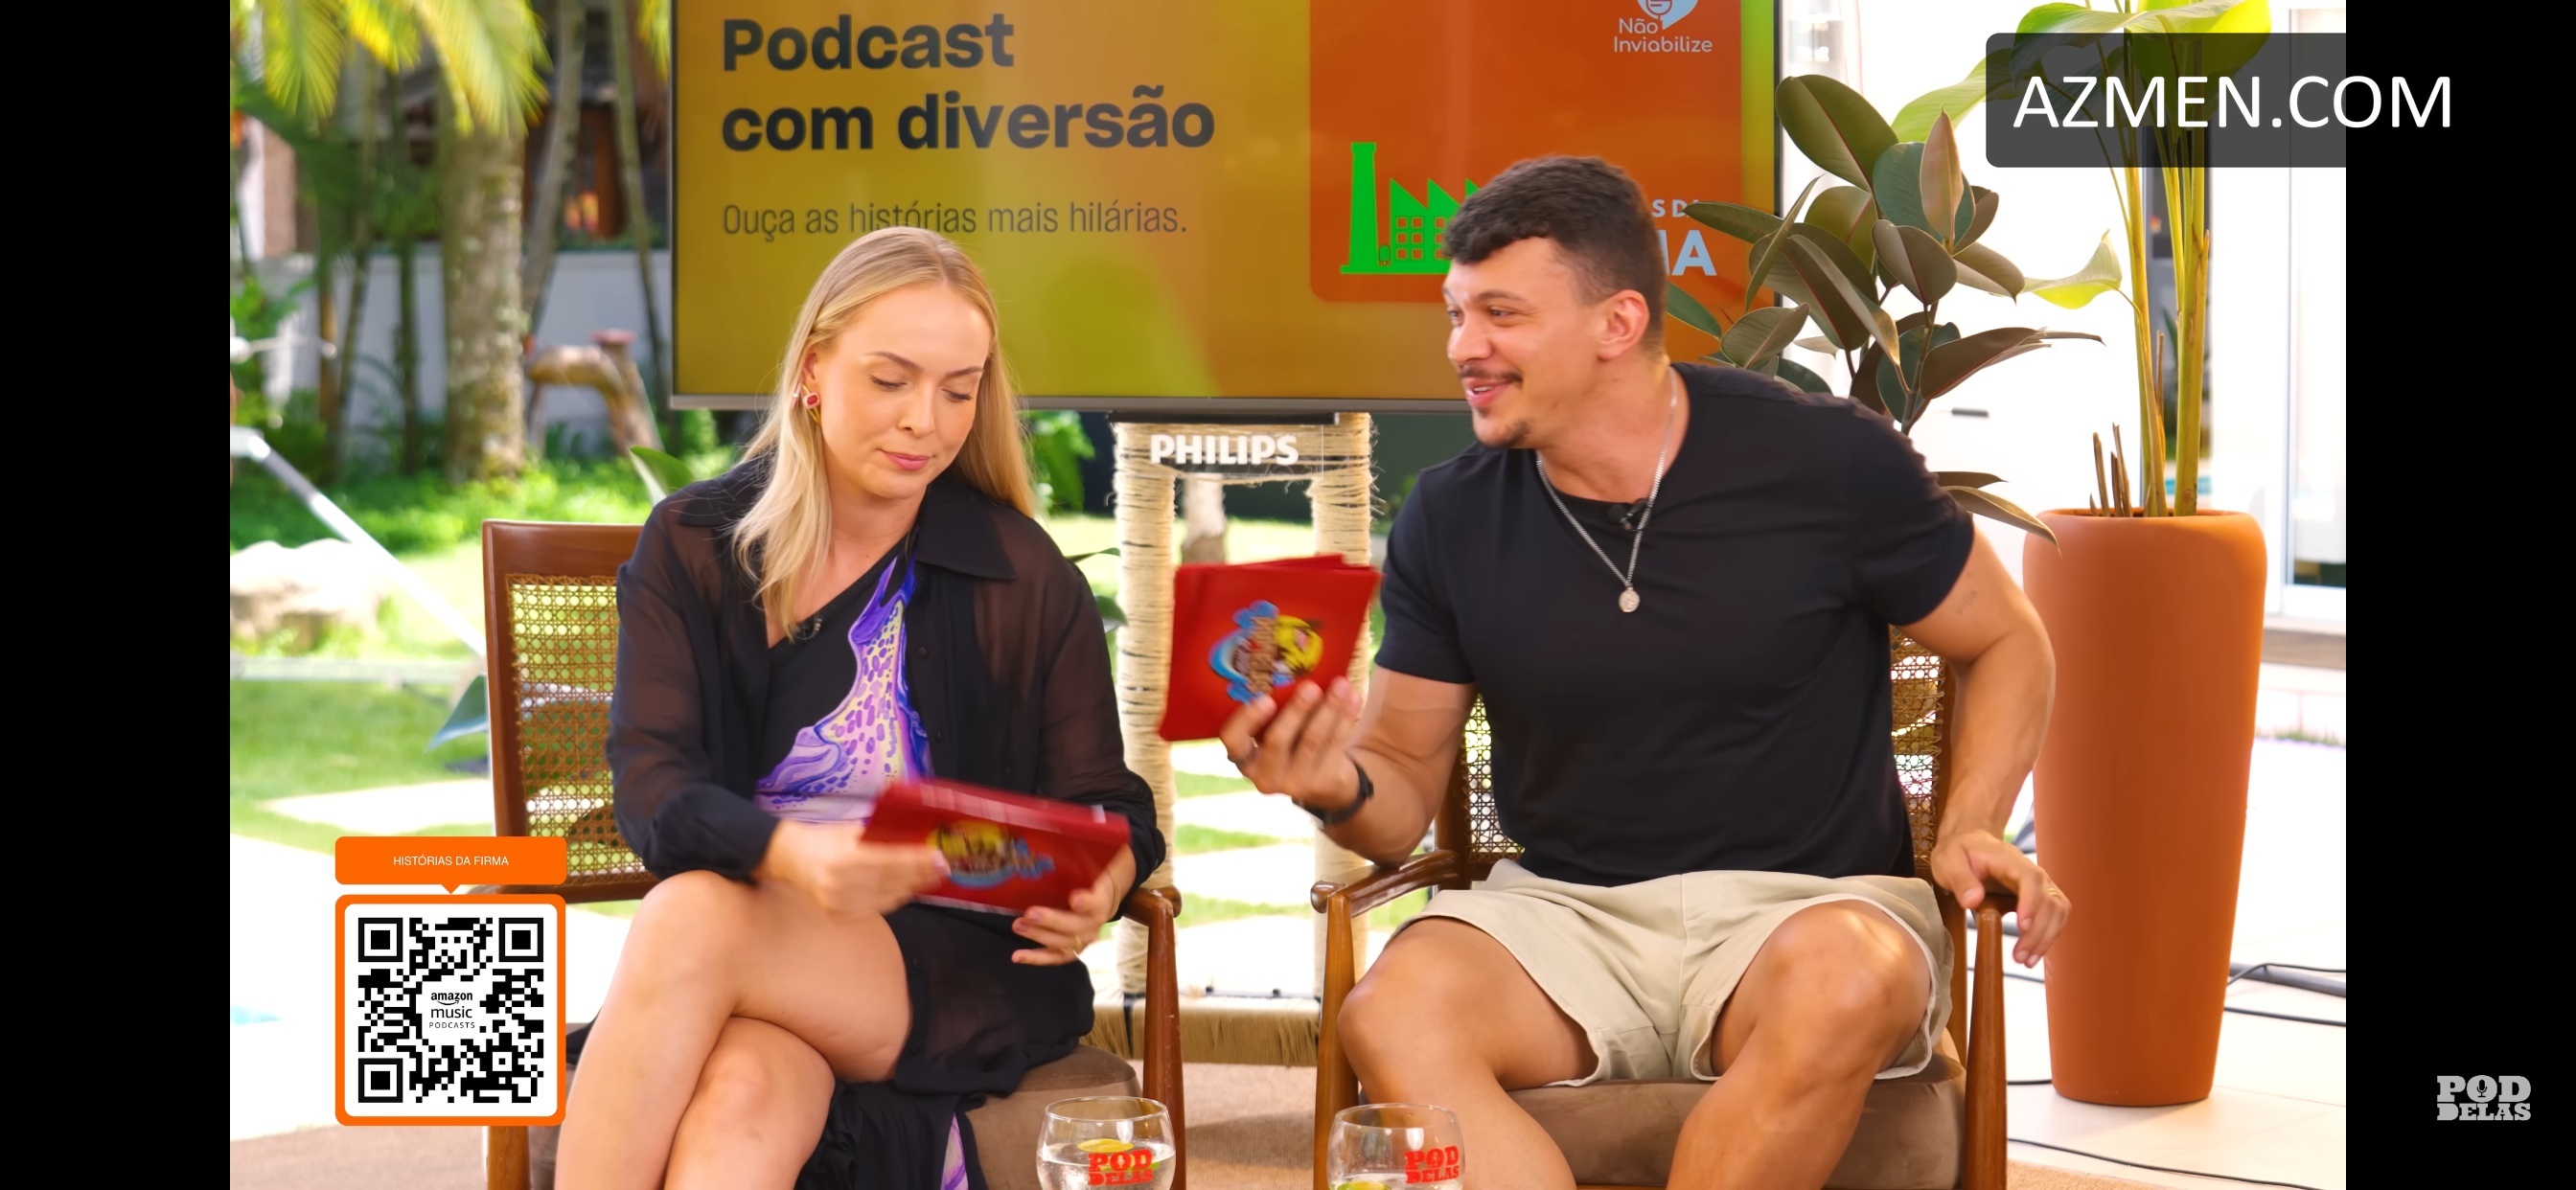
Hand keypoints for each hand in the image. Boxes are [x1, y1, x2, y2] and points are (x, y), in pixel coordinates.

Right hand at [756, 819, 948, 919]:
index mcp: (843, 857)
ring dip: (912, 888)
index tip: (936, 856)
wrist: (788, 858)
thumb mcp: (851, 830)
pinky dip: (895, 899)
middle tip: (942, 867)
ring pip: (887, 898)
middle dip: (921, 874)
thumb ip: (879, 838)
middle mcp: (841, 883)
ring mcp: (839, 903)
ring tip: (931, 878)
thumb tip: (913, 840)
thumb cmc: (822, 839)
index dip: (915, 860)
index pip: (889, 861)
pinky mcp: (838, 915)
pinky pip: (875, 908)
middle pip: (891, 881)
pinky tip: (908, 890)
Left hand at [1013, 851, 1126, 965]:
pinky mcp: (1071, 948)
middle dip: (1052, 920)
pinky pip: (1055, 957)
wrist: (1106, 895)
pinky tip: (1017, 957)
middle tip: (1030, 912)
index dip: (1087, 902)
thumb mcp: (1092, 860)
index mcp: (1102, 899)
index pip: (1097, 902)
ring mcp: (1083, 938)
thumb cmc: (1092, 875)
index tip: (1075, 898)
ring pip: (1063, 943)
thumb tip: (1055, 824)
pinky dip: (1036, 958)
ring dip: (1039, 935)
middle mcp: (1095, 923)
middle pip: (1075, 926)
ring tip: (1018, 924)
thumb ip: (1080, 849)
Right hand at [1215, 678, 1364, 812]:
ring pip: (1312, 741)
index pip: (1233, 739)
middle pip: (1277, 740)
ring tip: (1341, 685)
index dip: (1246, 719)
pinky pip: (1334, 746)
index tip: (1265, 698)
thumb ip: (1274, 708)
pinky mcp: (1321, 782)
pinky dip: (1345, 719)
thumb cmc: (1291, 741)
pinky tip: (1353, 699)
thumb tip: (1290, 657)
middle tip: (1311, 686)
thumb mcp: (1274, 731)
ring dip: (1328, 709)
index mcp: (1244, 756)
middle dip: (1296, 710)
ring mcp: (1293, 782)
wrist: (1322, 780)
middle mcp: (1263, 774)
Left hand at [1929, 828, 2070, 966]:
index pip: (2030, 879)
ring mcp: (2039, 884)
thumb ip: (1960, 879)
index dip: (2031, 902)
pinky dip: (2049, 935)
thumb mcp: (1948, 862)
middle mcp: (2032, 871)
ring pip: (2058, 910)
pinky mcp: (2040, 897)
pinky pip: (2055, 916)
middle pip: (2049, 899)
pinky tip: (2033, 954)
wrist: (1970, 844)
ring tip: (2027, 960)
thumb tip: (1973, 900)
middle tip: (2019, 957)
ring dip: (2046, 937)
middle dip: (2038, 931)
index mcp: (2009, 860)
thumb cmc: (1959, 852)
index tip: (2023, 926)